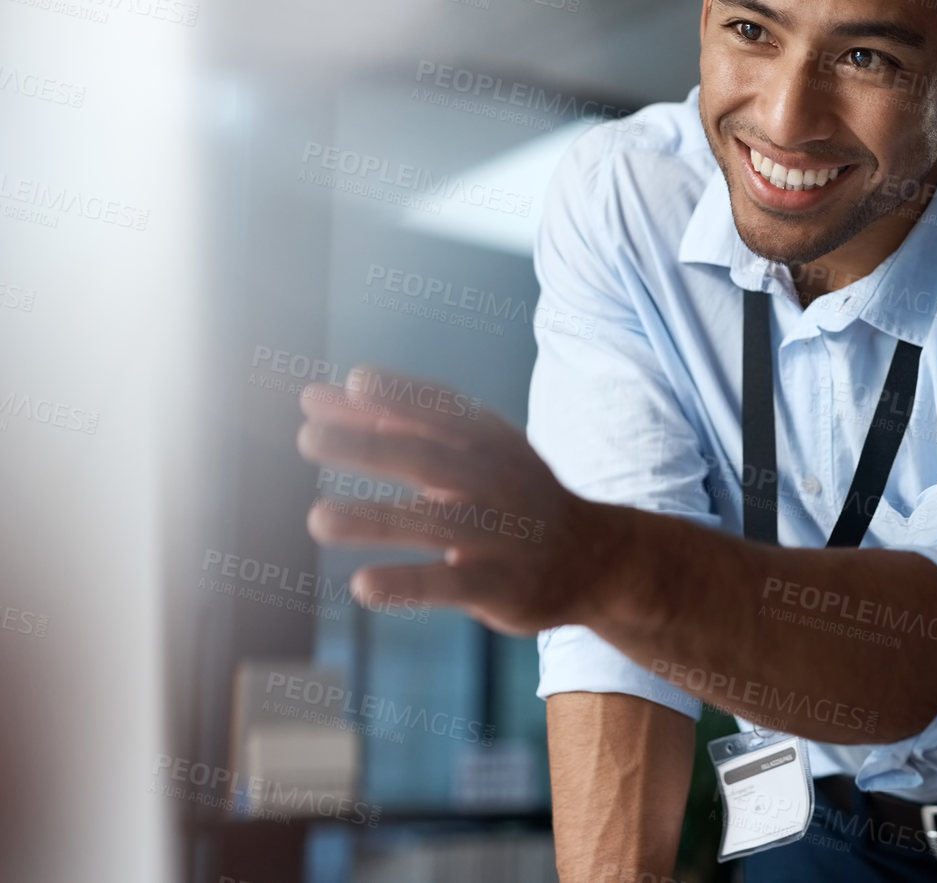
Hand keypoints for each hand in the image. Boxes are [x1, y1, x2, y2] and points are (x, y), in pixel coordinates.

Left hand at [297, 365, 616, 634]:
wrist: (595, 558)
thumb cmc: (510, 496)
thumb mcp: (469, 451)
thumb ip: (394, 424)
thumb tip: (313, 397)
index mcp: (489, 440)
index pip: (442, 409)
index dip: (399, 395)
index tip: (351, 383)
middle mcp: (498, 480)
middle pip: (431, 458)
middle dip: (372, 446)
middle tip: (309, 438)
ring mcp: (502, 533)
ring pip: (435, 522)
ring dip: (376, 519)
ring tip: (318, 519)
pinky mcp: (502, 585)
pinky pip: (451, 583)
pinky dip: (408, 583)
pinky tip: (363, 585)